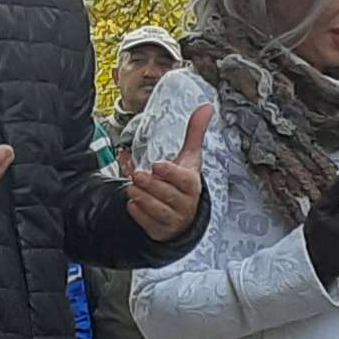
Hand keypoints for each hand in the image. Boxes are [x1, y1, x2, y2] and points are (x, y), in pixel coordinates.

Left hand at [126, 104, 211, 240]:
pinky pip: (146, 223)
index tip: (157, 165)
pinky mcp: (160, 230)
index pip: (185, 181)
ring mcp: (173, 219)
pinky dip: (137, 212)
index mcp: (192, 185)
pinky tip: (133, 203)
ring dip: (142, 197)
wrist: (183, 216)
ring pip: (156, 209)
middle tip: (138, 175)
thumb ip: (194, 133)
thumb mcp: (189, 159)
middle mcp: (184, 204)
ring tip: (132, 187)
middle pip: (168, 195)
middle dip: (151, 185)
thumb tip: (206, 107)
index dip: (171, 173)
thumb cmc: (183, 184)